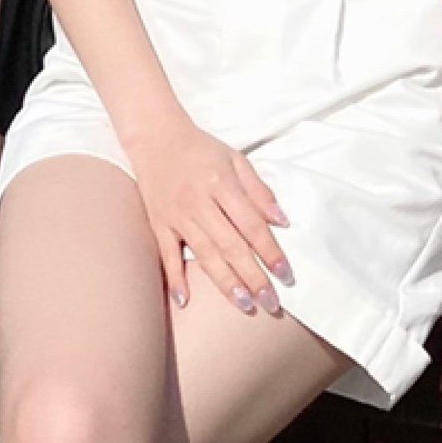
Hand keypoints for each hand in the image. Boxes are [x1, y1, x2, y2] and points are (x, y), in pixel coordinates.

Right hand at [123, 110, 294, 318]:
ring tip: (245, 305)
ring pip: (204, 254)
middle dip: (253, 276)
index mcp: (222, 184)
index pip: (252, 225)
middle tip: (271, 303)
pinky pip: (167, 255)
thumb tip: (283, 221)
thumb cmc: (201, 150)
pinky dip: (175, 278)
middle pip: (231, 245)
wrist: (156, 137)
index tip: (286, 275)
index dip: (270, 251)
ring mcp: (177, 215)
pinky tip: (185, 301)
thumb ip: (259, 191)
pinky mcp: (159, 224)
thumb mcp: (236, 160)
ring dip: (225, 283)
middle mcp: (200, 202)